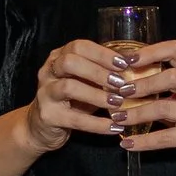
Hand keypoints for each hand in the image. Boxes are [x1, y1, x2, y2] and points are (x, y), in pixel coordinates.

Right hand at [23, 38, 124, 152]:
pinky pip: (75, 119)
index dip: (102, 54)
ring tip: (118, 103)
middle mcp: (48, 72)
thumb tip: (134, 64)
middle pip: (70, 62)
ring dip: (97, 95)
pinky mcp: (48, 116)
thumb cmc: (70, 101)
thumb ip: (103, 73)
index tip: (124, 64)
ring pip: (69, 87)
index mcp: (58, 58)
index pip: (79, 47)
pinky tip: (114, 127)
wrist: (41, 128)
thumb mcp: (85, 82)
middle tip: (120, 83)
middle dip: (98, 71)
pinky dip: (97, 124)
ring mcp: (45, 94)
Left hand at [109, 39, 175, 175]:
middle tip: (119, 92)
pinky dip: (144, 141)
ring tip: (117, 118)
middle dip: (142, 83)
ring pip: (165, 107)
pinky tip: (128, 144)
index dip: (149, 52)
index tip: (125, 59)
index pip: (175, 50)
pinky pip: (166, 137)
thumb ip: (165, 90)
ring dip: (136, 112)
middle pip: (171, 76)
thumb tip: (125, 84)